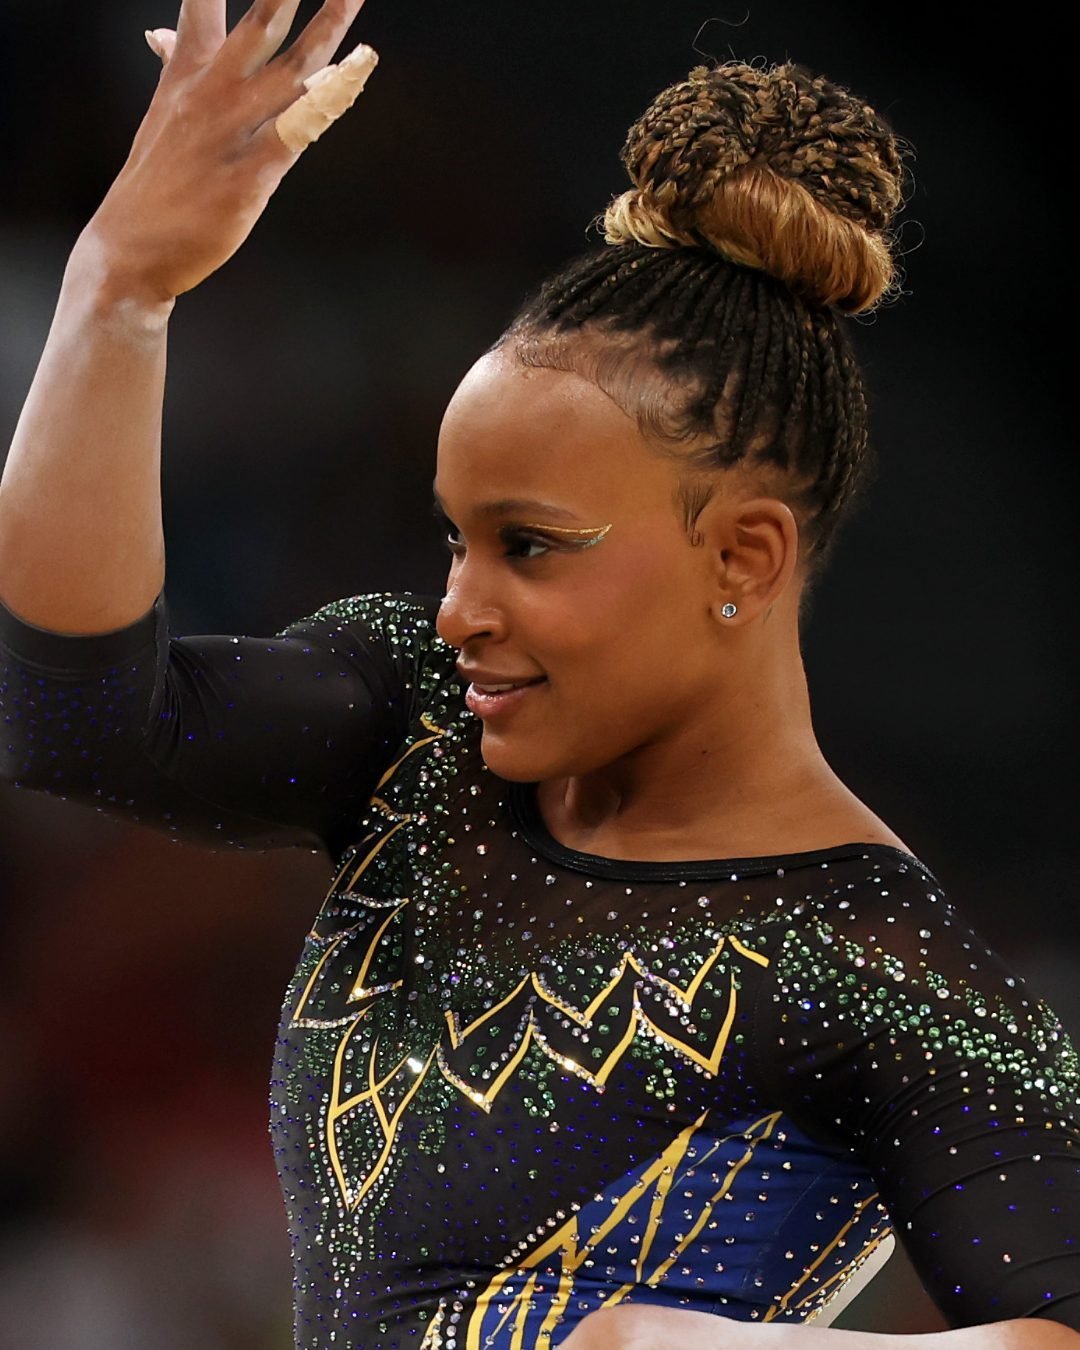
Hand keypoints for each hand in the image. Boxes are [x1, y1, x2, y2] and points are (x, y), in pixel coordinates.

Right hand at [76, 0, 370, 303]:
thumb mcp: (164, 113)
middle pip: (261, 22)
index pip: (202, 1)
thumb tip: (160, 34)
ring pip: (292, 70)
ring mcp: (232, 131)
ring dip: (328, 32)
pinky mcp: (250, 174)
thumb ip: (177, 67)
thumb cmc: (156, 182)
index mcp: (187, 70)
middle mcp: (212, 90)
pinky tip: (356, 75)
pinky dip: (327, 100)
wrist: (130, 248)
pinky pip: (298, 128)